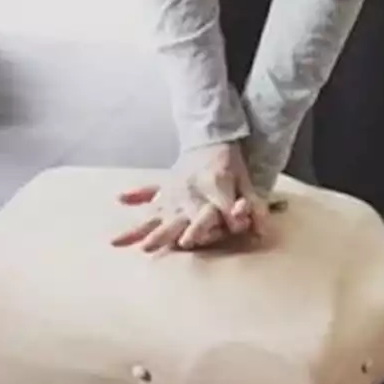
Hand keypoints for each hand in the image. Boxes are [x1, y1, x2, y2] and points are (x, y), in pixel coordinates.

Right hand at [111, 142, 270, 251]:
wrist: (212, 137)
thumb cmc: (231, 163)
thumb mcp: (247, 181)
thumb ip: (254, 207)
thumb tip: (263, 231)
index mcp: (214, 184)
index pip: (220, 211)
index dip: (223, 223)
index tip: (212, 235)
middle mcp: (190, 190)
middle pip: (180, 217)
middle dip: (174, 233)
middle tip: (163, 246)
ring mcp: (174, 190)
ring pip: (157, 213)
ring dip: (142, 228)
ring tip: (128, 241)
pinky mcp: (165, 188)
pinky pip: (149, 192)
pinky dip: (136, 194)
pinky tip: (120, 197)